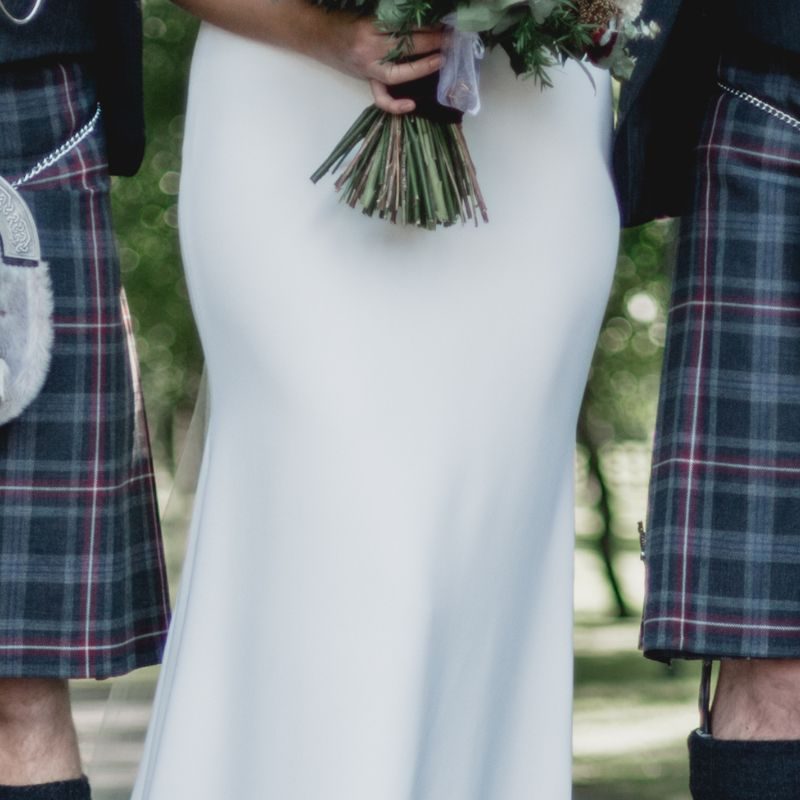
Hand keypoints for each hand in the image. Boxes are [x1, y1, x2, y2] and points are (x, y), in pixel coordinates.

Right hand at [317, 16, 443, 113]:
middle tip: (450, 38)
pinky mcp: (366, 79)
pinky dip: (395, 104)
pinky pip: (381, 97)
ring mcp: (367, 68)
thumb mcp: (366, 12)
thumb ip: (390, 17)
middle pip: (406, 46)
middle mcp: (369, 49)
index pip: (404, 25)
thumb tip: (419, 19)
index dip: (426, 25)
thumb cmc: (343, 20)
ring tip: (441, 60)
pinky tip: (411, 105)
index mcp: (369, 26)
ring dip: (422, 67)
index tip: (442, 23)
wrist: (316, 34)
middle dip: (431, 42)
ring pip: (399, 73)